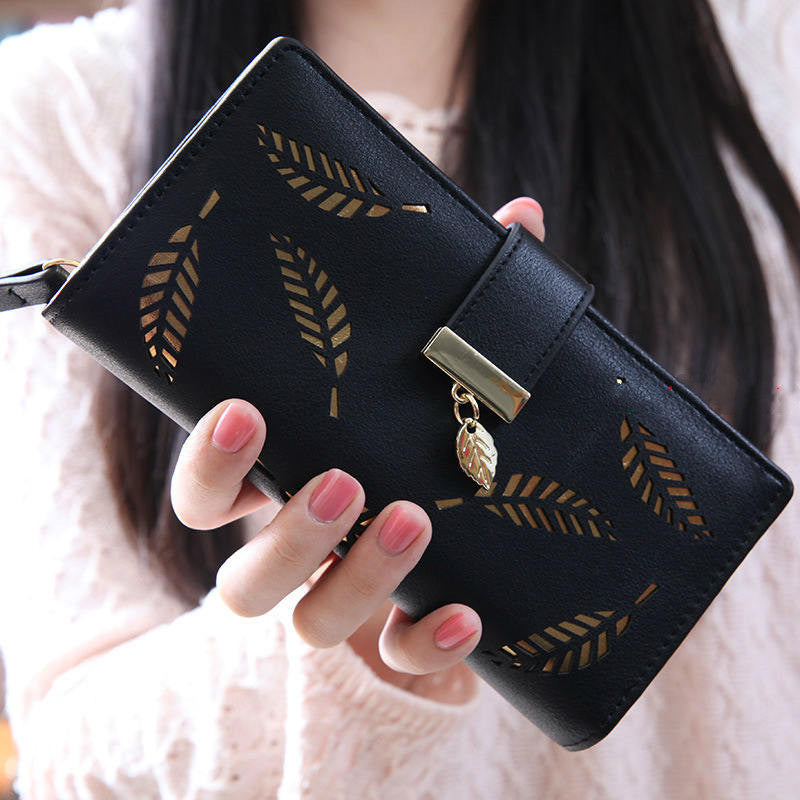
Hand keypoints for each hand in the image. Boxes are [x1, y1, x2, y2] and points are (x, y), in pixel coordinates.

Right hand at [169, 196, 543, 699]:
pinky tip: (470, 613)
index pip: (209, 491)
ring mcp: (348, 603)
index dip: (211, 460)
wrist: (489, 532)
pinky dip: (429, 646)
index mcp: (289, 485)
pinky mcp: (403, 647)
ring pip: (309, 624)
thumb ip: (470, 302)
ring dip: (353, 579)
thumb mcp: (445, 370)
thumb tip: (519, 215)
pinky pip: (400, 666)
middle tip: (344, 477)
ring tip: (414, 520)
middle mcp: (302, 553)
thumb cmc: (440, 435)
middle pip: (243, 581)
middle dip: (288, 532)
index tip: (244, 407)